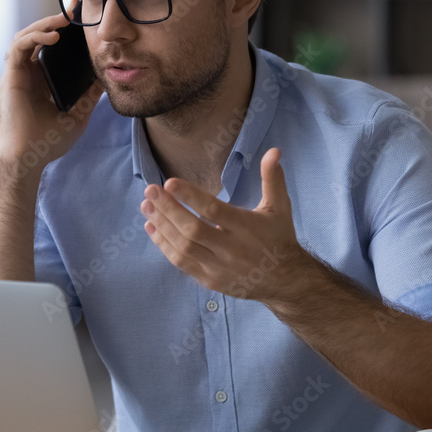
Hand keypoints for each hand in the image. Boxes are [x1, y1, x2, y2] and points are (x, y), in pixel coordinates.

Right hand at [0, 13, 102, 171]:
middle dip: (55, 20)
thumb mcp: (78, 115)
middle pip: (38, 36)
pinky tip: (52, 36)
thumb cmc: (48, 142)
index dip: (64, 31)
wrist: (29, 158)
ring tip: (64, 19)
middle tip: (75, 9)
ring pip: (27, 36)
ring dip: (44, 23)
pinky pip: (19, 47)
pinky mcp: (10, 76)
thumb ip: (89, 97)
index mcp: (42, 81)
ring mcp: (18, 74)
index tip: (81, 18)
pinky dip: (34, 36)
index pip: (51, 48)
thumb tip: (105, 80)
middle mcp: (28, 74)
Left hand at [140, 148, 315, 300]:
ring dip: (161, 225)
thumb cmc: (278, 237)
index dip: (190, 196)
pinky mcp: (209, 280)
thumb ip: (272, 178)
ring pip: (183, 247)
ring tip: (146, 206)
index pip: (214, 211)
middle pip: (192, 229)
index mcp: (246, 227)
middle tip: (150, 190)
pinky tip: (152, 228)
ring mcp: (218, 267)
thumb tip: (274, 150)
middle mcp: (231, 249)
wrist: (285, 281)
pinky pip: (182, 263)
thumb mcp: (279, 206)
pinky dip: (164, 245)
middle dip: (168, 209)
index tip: (169, 182)